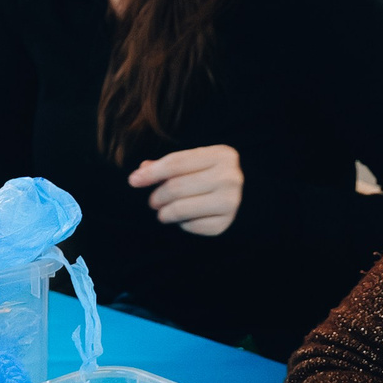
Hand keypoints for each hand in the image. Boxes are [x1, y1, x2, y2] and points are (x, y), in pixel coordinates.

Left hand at [127, 144, 242, 235]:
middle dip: (157, 196)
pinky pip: (191, 226)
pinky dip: (182, 224)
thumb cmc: (213, 176)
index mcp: (221, 155)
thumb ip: (169, 165)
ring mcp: (230, 202)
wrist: (248, 197)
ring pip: (181, 209)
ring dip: (165, 213)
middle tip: (153, 202)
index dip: (151, 173)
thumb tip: (140, 173)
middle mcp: (229, 177)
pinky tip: (185, 219)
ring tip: (163, 213)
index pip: (176, 163)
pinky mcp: (226, 223)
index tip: (133, 181)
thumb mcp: (197, 163)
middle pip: (176, 188)